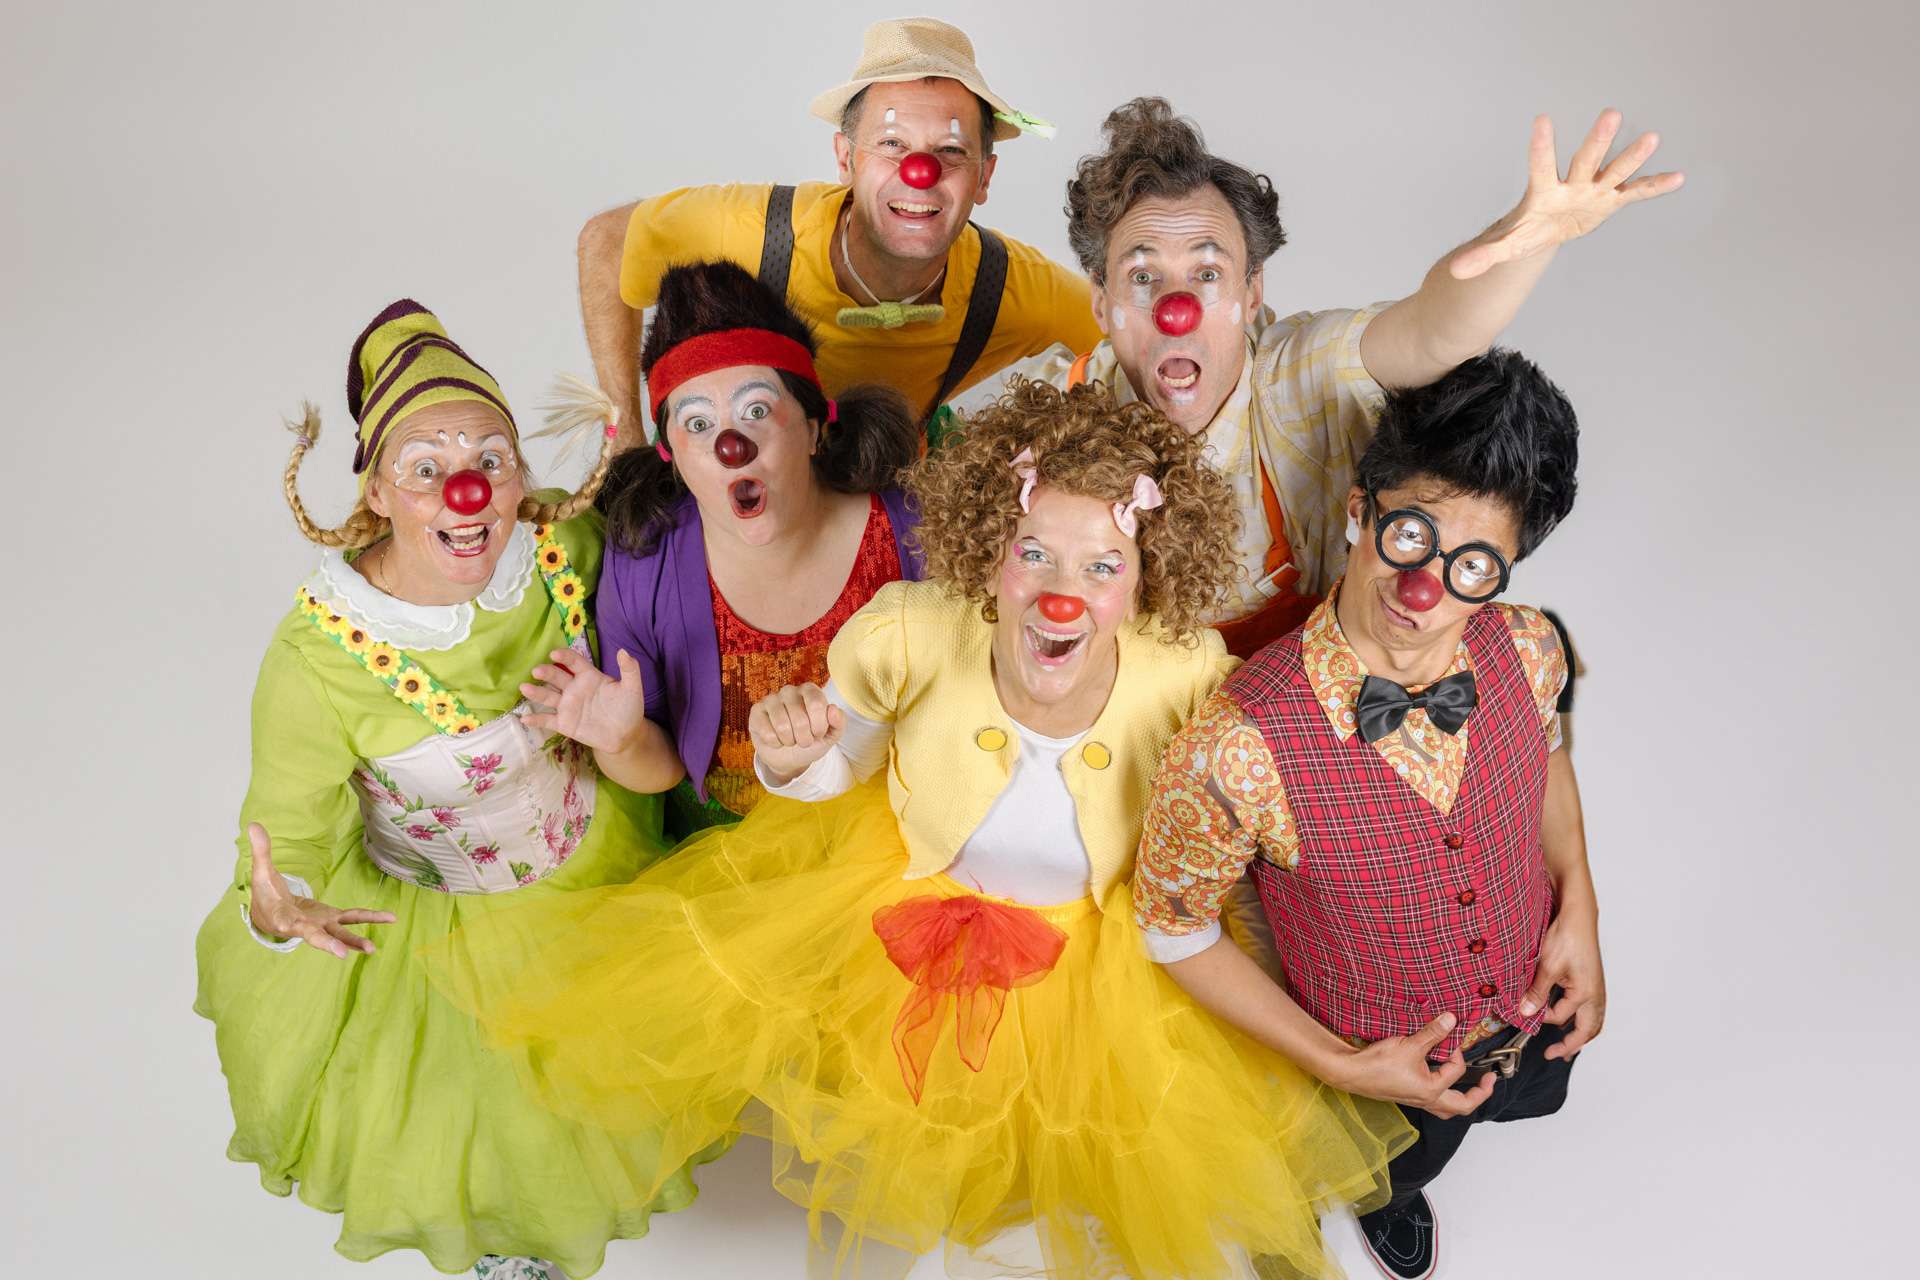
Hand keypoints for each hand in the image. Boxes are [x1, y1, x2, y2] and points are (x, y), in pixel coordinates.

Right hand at [245, 823, 394, 958]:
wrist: (271, 916)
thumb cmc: (266, 896)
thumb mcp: (261, 872)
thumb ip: (261, 851)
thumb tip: (253, 825)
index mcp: (283, 917)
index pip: (287, 923)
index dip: (291, 926)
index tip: (289, 928)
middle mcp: (304, 926)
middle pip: (316, 936)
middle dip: (328, 944)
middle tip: (342, 954)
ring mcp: (320, 924)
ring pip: (340, 933)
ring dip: (356, 941)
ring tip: (372, 948)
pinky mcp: (332, 918)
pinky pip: (352, 918)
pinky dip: (370, 917)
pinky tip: (390, 918)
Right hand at [522, 648, 648, 751]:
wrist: (626, 735)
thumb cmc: (629, 708)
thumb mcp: (632, 688)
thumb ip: (630, 669)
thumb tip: (623, 651)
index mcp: (589, 676)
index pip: (574, 662)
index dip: (564, 657)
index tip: (555, 654)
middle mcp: (574, 688)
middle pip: (557, 677)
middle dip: (546, 673)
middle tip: (537, 670)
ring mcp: (567, 706)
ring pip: (548, 696)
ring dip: (536, 692)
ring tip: (524, 688)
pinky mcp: (564, 724)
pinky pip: (547, 720)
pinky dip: (536, 719)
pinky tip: (524, 718)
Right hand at [749, 683, 844, 784]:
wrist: (790, 756)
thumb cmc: (811, 740)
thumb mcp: (831, 735)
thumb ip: (839, 722)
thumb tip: (833, 709)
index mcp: (810, 691)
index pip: (817, 705)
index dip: (819, 727)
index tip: (818, 734)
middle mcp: (790, 691)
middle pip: (800, 719)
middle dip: (804, 739)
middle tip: (803, 740)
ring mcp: (771, 700)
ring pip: (782, 726)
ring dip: (789, 741)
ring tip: (790, 740)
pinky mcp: (756, 711)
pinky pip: (767, 732)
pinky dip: (775, 743)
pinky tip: (776, 740)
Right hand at [1334, 1012, 1498, 1118]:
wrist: (1350, 1073)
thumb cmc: (1377, 1065)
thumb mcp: (1409, 1045)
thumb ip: (1432, 1033)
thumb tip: (1451, 1020)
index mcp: (1431, 1090)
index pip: (1455, 1070)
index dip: (1456, 1051)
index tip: (1449, 1035)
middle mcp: (1426, 1099)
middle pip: (1462, 1106)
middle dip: (1480, 1094)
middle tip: (1490, 1081)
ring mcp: (1416, 1100)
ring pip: (1447, 1109)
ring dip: (1461, 1100)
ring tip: (1470, 1089)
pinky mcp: (1407, 1095)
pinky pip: (1432, 1102)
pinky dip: (1442, 1095)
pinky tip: (1438, 1081)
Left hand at [1450, 109, 1684, 279]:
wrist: (1547, 228)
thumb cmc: (1525, 231)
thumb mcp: (1506, 245)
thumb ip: (1483, 255)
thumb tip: (1455, 270)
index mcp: (1544, 191)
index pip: (1540, 165)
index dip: (1540, 146)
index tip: (1541, 120)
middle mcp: (1572, 183)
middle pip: (1584, 159)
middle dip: (1597, 140)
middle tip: (1610, 113)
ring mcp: (1593, 190)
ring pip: (1614, 170)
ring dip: (1632, 157)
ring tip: (1652, 137)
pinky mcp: (1610, 201)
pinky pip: (1634, 193)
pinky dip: (1654, 187)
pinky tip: (1677, 178)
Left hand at [1518, 903, 1606, 1060]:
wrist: (1578, 916)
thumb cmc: (1567, 938)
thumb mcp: (1547, 966)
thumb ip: (1537, 992)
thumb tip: (1525, 1012)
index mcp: (1586, 994)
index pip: (1560, 1017)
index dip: (1541, 1019)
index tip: (1524, 1018)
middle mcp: (1595, 994)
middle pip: (1589, 1030)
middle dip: (1572, 1044)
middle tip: (1556, 1054)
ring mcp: (1596, 988)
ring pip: (1593, 1020)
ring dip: (1581, 1034)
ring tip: (1568, 1045)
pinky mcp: (1592, 981)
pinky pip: (1591, 1008)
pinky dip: (1582, 1018)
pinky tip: (1572, 1017)